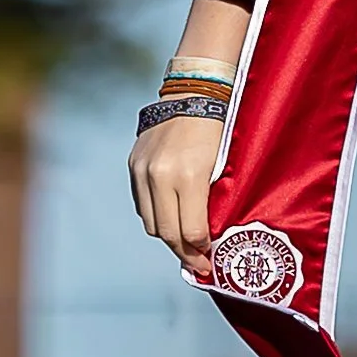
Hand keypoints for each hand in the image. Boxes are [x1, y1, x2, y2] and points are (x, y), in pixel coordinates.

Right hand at [129, 115, 225, 281]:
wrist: (194, 91)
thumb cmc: (219, 130)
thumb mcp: (222, 167)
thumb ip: (211, 202)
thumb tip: (206, 239)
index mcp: (188, 176)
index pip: (190, 231)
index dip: (200, 252)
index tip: (209, 262)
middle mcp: (160, 175)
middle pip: (166, 233)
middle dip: (184, 253)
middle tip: (198, 264)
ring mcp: (142, 170)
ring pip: (151, 223)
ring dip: (168, 237)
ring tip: (185, 244)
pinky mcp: (134, 164)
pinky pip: (142, 204)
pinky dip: (157, 216)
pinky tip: (172, 218)